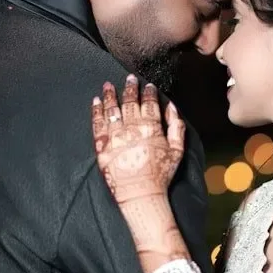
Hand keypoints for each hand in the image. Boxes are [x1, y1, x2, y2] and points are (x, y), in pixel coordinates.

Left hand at [91, 75, 185, 204]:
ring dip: (110, 96)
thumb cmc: (161, 175)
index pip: (149, 105)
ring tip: (108, 85)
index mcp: (150, 129)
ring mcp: (115, 138)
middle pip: (130, 104)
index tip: (147, 85)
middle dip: (130, 89)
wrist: (140, 194)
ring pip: (112, 111)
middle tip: (129, 78)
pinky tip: (96, 101)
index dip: (148, 93)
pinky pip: (97, 125)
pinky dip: (96, 111)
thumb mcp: (177, 151)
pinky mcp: (102, 148)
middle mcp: (131, 130)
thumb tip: (171, 107)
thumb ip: (176, 127)